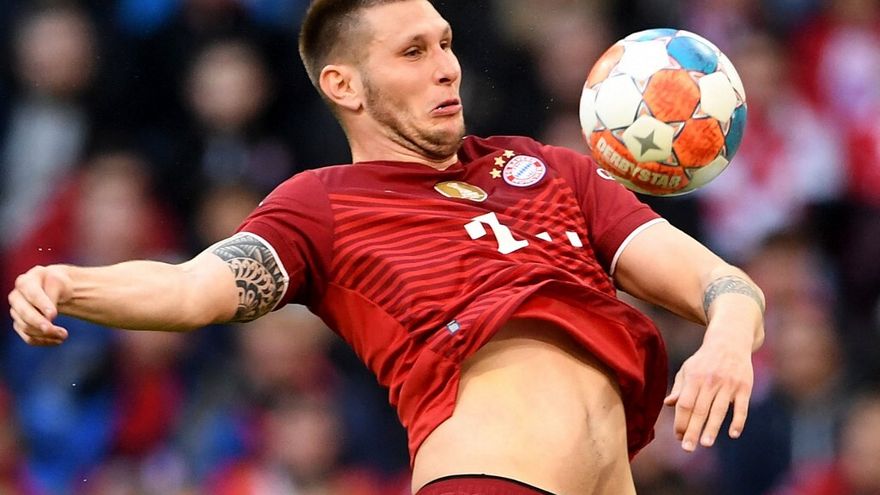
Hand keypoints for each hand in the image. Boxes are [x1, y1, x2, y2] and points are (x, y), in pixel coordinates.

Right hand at [8, 265, 72, 345]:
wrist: (53, 288)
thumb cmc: (56, 283)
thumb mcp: (59, 283)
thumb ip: (53, 295)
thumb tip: (49, 317)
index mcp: (25, 282)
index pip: (32, 294)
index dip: (42, 305)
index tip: (54, 315)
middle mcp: (16, 297)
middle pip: (24, 313)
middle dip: (40, 324)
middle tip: (59, 331)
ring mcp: (16, 312)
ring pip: (26, 327)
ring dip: (46, 334)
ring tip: (64, 335)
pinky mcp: (20, 325)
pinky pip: (28, 337)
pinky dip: (43, 341)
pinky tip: (58, 341)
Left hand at [663, 337, 753, 451]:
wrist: (730, 341)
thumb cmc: (705, 359)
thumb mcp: (688, 369)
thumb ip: (680, 387)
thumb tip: (668, 404)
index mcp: (694, 377)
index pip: (685, 403)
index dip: (681, 420)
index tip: (678, 436)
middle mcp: (710, 381)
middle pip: (700, 410)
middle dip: (693, 430)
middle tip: (687, 448)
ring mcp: (728, 384)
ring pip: (719, 410)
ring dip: (712, 428)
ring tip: (705, 444)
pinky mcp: (744, 386)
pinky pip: (741, 407)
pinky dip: (738, 421)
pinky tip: (733, 434)